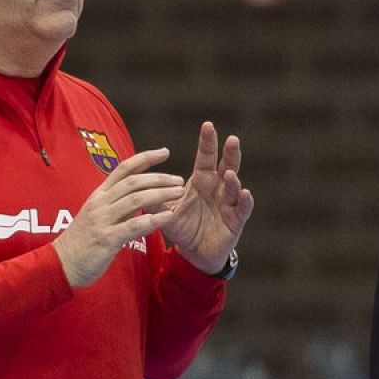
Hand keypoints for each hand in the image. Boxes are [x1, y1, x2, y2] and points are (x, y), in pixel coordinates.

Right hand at [53, 148, 182, 287]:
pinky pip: (133, 226)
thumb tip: (141, 196)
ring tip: (179, 193)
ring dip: (161, 194)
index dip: (145, 158)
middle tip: (179, 179)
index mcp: (99, 195)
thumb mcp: (99, 216)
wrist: (61, 264)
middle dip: (159, 178)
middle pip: (133, 182)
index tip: (164, 152)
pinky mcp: (106, 238)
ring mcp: (102, 220)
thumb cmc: (83, 241)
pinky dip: (154, 219)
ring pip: (136, 200)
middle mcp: (100, 203)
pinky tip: (169, 217)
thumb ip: (119, 205)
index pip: (123, 169)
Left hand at [162, 122, 254, 273]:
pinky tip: (245, 193)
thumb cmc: (183, 227)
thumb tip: (134, 183)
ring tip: (229, 173)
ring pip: (234, 187)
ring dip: (233, 179)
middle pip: (227, 165)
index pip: (206, 157)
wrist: (194, 253)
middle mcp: (218, 188)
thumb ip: (154, 197)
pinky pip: (243, 209)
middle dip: (230, 153)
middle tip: (232, 139)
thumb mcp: (166, 210)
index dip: (207, 142)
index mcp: (202, 181)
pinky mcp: (236, 220)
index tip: (208, 125)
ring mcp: (229, 203)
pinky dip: (245, 201)